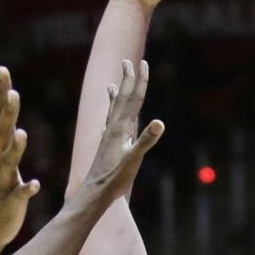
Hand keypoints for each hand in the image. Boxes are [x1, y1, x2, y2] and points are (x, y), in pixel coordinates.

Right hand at [0, 67, 40, 250]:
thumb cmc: (0, 196)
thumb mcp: (5, 166)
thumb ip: (9, 145)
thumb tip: (13, 124)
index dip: (1, 95)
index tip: (3, 70)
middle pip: (2, 135)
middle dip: (7, 115)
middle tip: (13, 94)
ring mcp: (3, 184)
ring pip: (9, 163)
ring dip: (15, 150)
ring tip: (22, 133)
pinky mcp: (11, 205)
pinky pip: (19, 195)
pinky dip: (26, 189)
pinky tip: (35, 184)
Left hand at [78, 59, 164, 201]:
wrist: (95, 193)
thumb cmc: (115, 178)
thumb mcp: (134, 159)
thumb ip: (146, 140)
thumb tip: (159, 123)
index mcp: (121, 128)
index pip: (133, 99)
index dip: (140, 81)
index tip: (142, 63)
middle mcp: (113, 128)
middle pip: (122, 99)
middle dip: (127, 80)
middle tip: (127, 62)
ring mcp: (108, 137)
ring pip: (113, 111)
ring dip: (115, 96)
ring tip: (111, 84)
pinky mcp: (105, 148)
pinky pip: (108, 126)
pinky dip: (110, 119)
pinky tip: (107, 122)